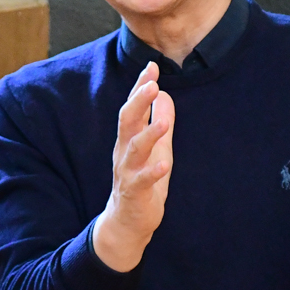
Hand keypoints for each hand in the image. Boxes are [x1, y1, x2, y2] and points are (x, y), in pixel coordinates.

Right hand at [91, 62, 174, 272]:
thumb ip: (159, 122)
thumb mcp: (156, 149)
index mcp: (129, 138)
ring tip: (164, 123)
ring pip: (134, 149)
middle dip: (138, 102)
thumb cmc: (142, 181)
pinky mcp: (134, 192)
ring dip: (149, 134)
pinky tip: (164, 164)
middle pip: (127, 121)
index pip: (133, 107)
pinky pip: (142, 180)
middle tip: (151, 85)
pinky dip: (153, 171)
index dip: (141, 87)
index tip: (151, 67)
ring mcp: (127, 172)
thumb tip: (165, 95)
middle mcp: (124, 151)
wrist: (128, 221)